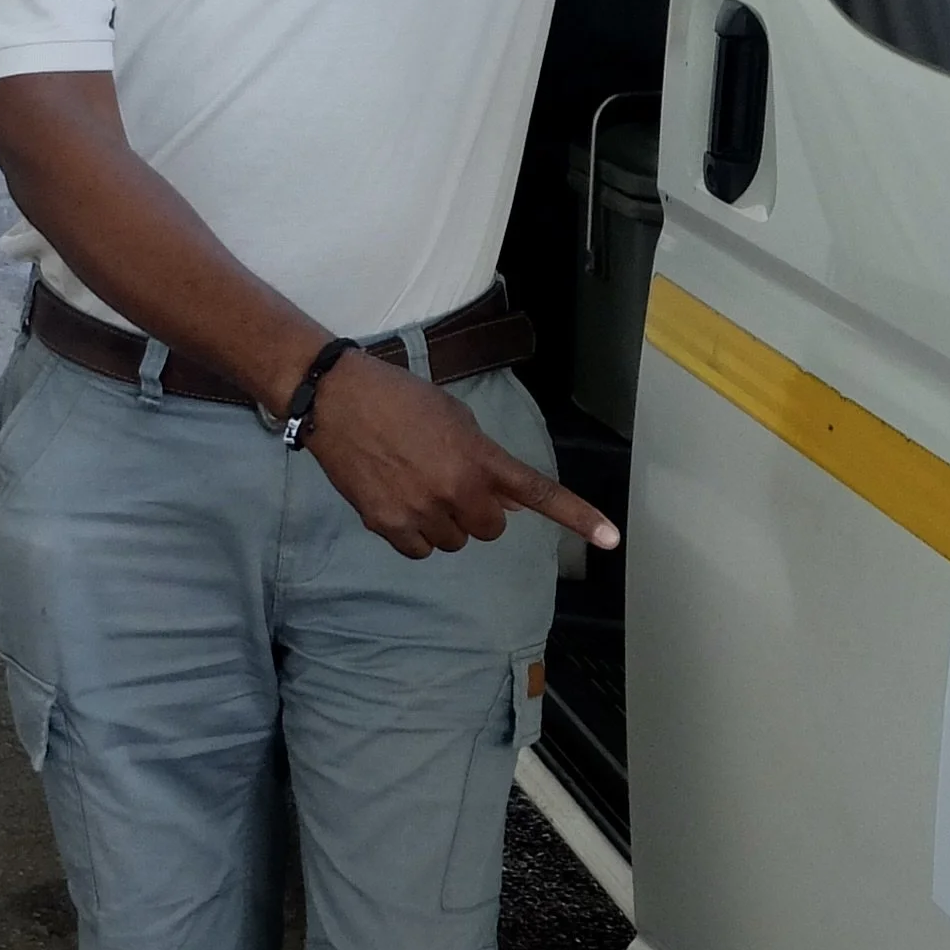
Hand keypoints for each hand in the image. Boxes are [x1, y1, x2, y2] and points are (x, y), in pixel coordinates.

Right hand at [307, 350, 619, 560]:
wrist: (337, 400)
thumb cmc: (399, 398)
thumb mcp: (455, 418)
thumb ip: (485, 461)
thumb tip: (508, 504)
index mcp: (478, 459)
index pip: (536, 493)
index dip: (578, 517)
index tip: (612, 538)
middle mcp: (455, 491)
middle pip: (490, 529)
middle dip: (479, 512)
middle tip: (453, 484)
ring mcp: (420, 512)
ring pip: (454, 542)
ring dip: (446, 523)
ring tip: (418, 486)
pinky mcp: (387, 526)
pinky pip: (420, 551)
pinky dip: (416, 536)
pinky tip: (401, 504)